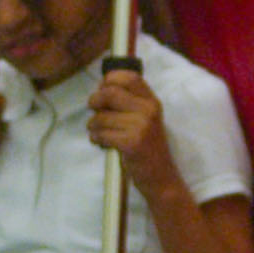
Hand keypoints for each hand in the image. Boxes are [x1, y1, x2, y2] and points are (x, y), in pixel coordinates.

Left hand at [88, 69, 177, 195]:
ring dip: (92, 126)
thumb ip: (127, 102)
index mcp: (152, 101)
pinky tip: (103, 144)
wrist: (160, 176)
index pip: (129, 76)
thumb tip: (101, 86)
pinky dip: (96, 139)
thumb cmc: (146, 146)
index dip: (109, 80)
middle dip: (94, 102)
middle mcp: (149, 109)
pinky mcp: (131, 143)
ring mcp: (141, 126)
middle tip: (95, 113)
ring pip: (100, 116)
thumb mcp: (143, 119)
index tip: (102, 91)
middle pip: (109, 93)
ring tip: (100, 133)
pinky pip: (101, 134)